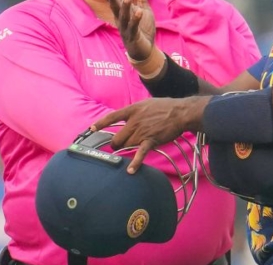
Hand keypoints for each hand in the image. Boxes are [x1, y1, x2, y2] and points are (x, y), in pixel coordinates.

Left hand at [91, 96, 208, 172]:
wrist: (180, 112)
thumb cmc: (165, 106)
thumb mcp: (145, 103)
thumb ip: (135, 111)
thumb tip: (128, 115)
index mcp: (132, 110)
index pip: (112, 117)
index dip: (101, 123)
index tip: (92, 128)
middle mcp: (134, 121)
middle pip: (118, 137)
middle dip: (116, 143)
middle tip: (116, 146)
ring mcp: (142, 132)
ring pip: (127, 145)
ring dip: (126, 149)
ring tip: (126, 151)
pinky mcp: (151, 141)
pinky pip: (140, 153)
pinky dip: (135, 162)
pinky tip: (130, 170)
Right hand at [97, 0, 154, 61]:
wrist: (145, 50)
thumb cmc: (142, 28)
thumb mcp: (143, 8)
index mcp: (122, 13)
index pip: (114, 1)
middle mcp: (121, 20)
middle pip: (115, 8)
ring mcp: (126, 29)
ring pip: (124, 17)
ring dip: (125, 8)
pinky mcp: (133, 37)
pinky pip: (134, 27)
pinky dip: (136, 19)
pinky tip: (138, 11)